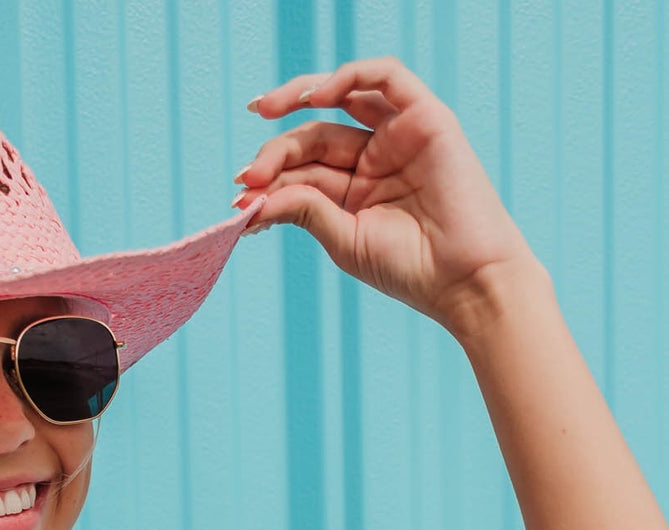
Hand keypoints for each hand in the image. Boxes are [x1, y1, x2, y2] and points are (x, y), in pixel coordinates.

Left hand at [232, 57, 541, 329]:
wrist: (465, 279)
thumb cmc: (410, 269)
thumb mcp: (344, 239)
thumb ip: (304, 209)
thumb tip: (251, 196)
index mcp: (354, 191)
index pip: (303, 171)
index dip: (268, 177)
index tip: (238, 197)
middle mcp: (375, 158)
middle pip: (314, 137)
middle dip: (276, 151)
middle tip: (248, 175)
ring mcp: (399, 135)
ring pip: (342, 97)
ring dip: (299, 96)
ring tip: (265, 111)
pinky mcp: (425, 117)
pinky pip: (384, 77)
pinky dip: (348, 76)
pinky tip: (312, 95)